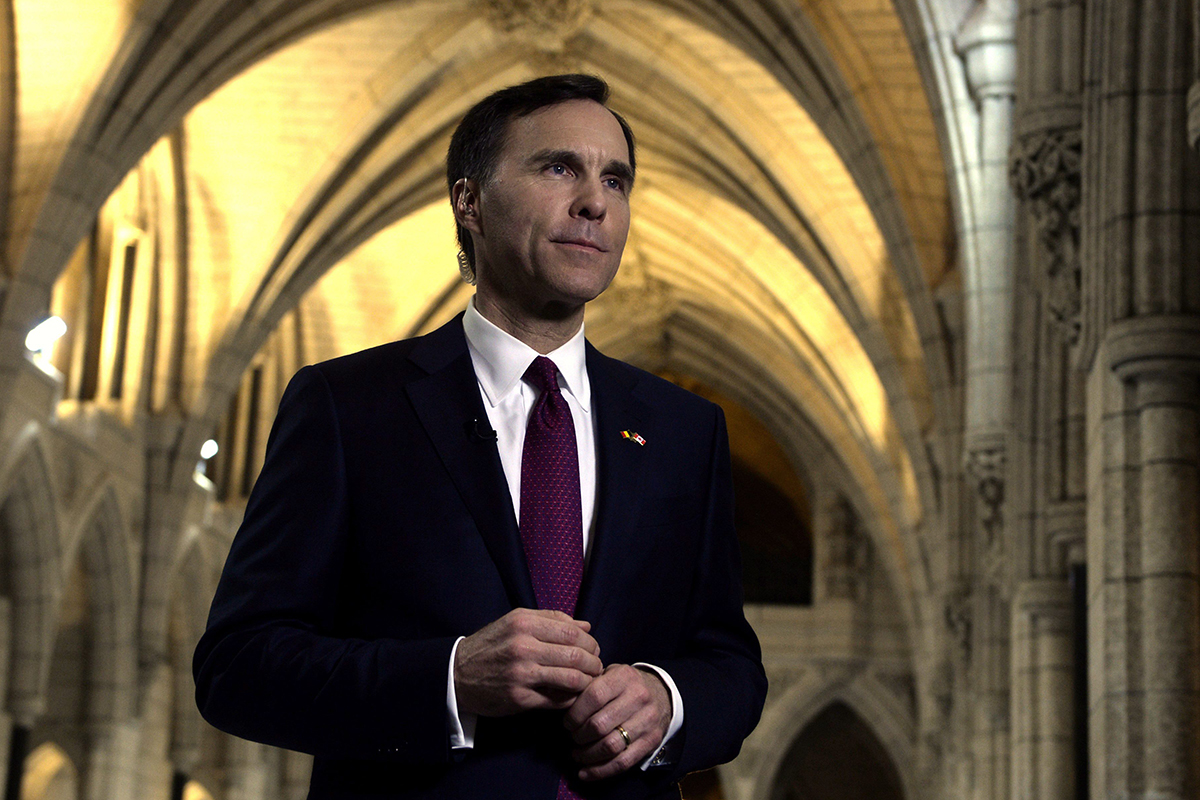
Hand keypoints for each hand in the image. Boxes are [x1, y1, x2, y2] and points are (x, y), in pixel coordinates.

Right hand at [454, 608, 601, 716]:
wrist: (457, 673)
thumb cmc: (491, 645)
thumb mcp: (516, 622)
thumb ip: (551, 620)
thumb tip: (586, 627)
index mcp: (524, 624)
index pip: (572, 633)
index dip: (590, 643)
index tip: (594, 649)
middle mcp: (523, 647)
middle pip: (576, 655)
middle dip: (593, 663)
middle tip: (596, 667)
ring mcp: (521, 674)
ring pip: (571, 679)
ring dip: (587, 681)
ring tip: (588, 681)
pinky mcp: (519, 698)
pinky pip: (557, 700)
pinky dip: (570, 698)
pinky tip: (571, 694)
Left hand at [563, 664, 671, 780]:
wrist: (661, 693)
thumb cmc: (625, 685)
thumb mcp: (609, 673)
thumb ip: (588, 684)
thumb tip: (562, 703)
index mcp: (624, 677)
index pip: (593, 697)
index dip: (575, 714)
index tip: (567, 723)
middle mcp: (639, 697)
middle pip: (599, 725)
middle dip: (579, 736)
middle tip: (572, 737)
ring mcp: (647, 721)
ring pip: (610, 746)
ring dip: (587, 755)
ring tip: (577, 754)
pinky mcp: (652, 741)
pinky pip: (623, 762)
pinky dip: (600, 771)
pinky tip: (586, 772)